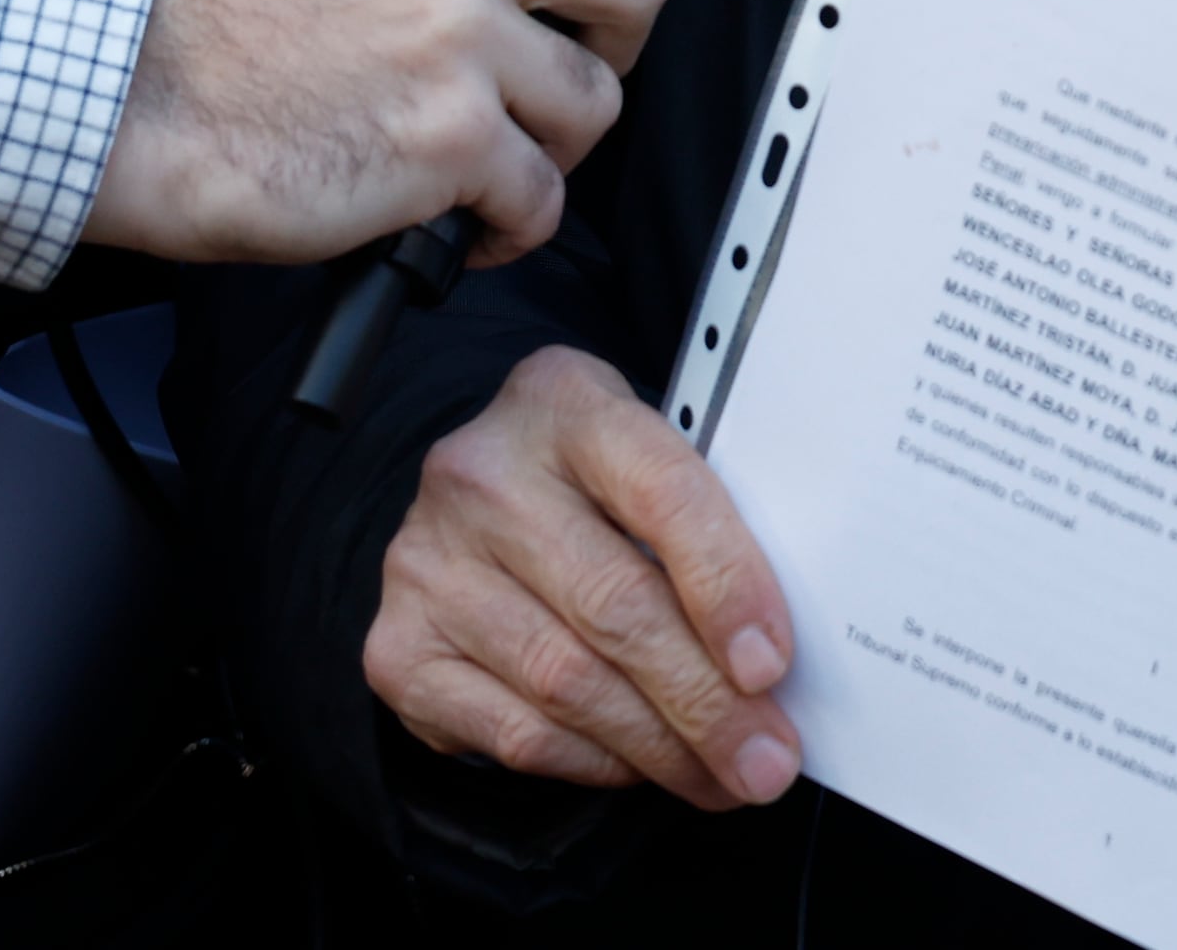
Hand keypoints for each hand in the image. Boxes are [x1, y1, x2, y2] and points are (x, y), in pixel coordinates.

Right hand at [80, 0, 689, 265]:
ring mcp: (463, 34)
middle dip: (612, 44)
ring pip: (599, 100)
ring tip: (485, 149)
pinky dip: (509, 224)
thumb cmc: (255, 18)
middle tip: (553, 71)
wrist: (158, 105)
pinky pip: (544, 197)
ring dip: (553, 143)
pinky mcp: (454, 136)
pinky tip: (460, 216)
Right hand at [365, 345, 803, 810]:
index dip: (725, 584)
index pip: (660, 491)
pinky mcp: (399, 648)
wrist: (473, 491)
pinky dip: (595, 763)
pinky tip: (643, 765)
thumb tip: (777, 657)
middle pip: (614, 606)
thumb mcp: (649, 454)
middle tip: (767, 757)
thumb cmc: (590, 481)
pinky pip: (516, 734)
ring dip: (661, 748)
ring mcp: (427, 563)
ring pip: (568, 683)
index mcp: (565, 402)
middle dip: (707, 702)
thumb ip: (708, 523)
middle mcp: (481, 474)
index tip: (772, 665)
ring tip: (722, 774)